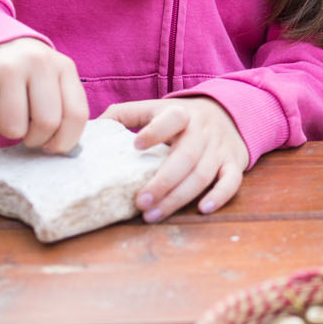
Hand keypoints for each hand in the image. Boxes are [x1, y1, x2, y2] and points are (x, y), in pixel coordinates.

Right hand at [0, 36, 88, 152]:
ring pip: (14, 127)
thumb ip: (66, 109)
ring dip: (11, 132)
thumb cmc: (29, 75)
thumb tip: (68, 149)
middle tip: (29, 134)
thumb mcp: (55, 81)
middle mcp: (38, 62)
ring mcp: (7, 67)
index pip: (76, 114)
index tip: (54, 147)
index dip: (66, 140)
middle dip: (37, 140)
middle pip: (46, 123)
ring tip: (11, 116)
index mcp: (63, 67)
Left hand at [103, 97, 247, 221]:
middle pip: (186, 156)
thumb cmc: (181, 118)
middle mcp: (202, 131)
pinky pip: (232, 181)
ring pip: (203, 174)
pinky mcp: (233, 163)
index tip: (135, 146)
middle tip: (139, 202)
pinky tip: (202, 209)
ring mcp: (219, 148)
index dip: (155, 131)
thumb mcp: (156, 108)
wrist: (228, 112)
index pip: (172, 118)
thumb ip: (126, 115)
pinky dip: (219, 196)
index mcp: (181, 113)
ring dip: (179, 197)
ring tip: (153, 215)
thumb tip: (89, 128)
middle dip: (163, 182)